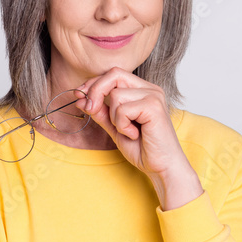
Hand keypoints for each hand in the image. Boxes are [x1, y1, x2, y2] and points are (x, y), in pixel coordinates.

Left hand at [76, 67, 202, 209]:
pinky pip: (122, 110)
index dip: (94, 84)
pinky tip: (135, 134)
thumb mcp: (115, 127)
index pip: (113, 74)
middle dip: (95, 91)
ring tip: (128, 131)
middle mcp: (150, 89)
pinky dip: (122, 125)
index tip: (80, 96)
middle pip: (114, 74)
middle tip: (90, 110)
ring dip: (114, 117)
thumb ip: (100, 111)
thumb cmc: (143, 149)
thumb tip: (80, 98)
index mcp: (142, 90)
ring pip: (115, 95)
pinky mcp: (153, 106)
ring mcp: (154, 95)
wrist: (161, 167)